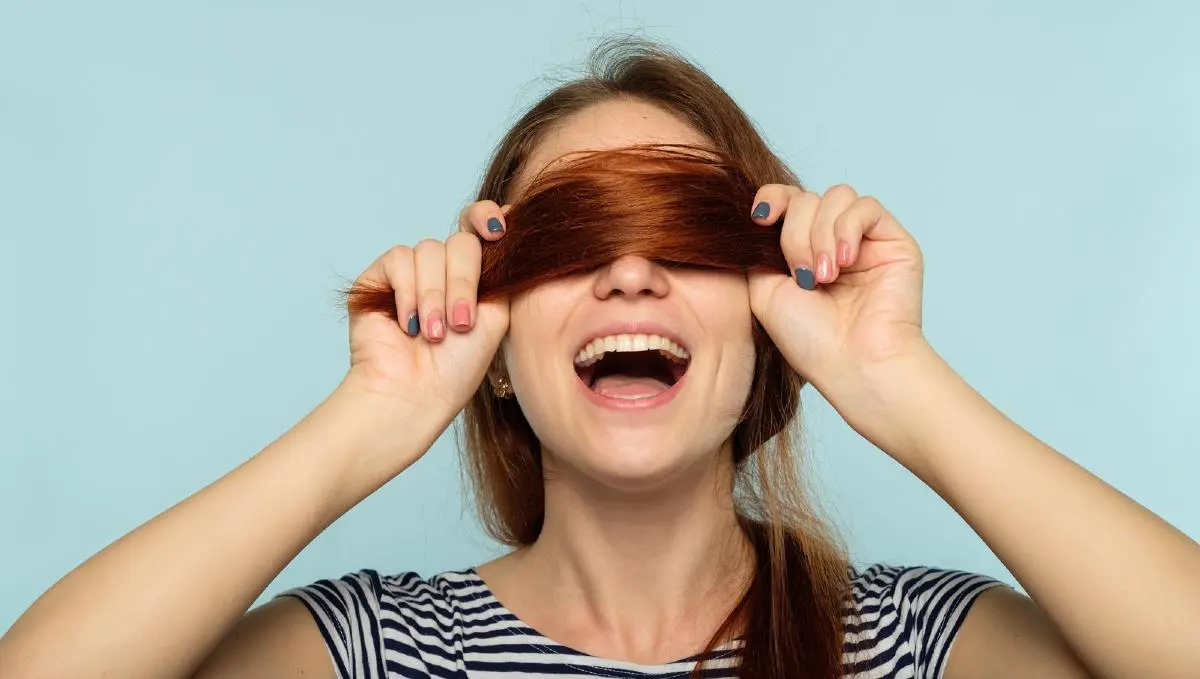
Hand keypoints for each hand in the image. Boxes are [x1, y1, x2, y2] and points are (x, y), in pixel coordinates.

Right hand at [342, 201, 510, 421]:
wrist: (416, 395)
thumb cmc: (458, 367)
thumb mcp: (497, 315)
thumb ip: (503, 270)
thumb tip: (511, 218)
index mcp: (473, 276)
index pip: (479, 225)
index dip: (486, 217)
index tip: (498, 230)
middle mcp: (442, 270)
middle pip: (460, 241)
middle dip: (463, 283)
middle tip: (461, 323)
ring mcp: (410, 273)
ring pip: (430, 250)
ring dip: (436, 296)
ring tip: (434, 334)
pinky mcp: (378, 279)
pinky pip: (399, 259)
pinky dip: (409, 293)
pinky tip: (409, 325)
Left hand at [747, 184, 926, 399]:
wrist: (852, 364)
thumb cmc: (809, 339)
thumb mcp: (763, 289)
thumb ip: (759, 247)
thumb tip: (757, 212)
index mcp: (799, 250)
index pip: (786, 199)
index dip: (772, 198)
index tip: (760, 219)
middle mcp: (830, 241)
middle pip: (806, 198)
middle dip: (796, 235)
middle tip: (805, 277)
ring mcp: (862, 240)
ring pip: (835, 197)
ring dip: (822, 235)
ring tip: (826, 276)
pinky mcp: (893, 241)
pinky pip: (866, 206)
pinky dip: (848, 229)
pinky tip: (846, 262)